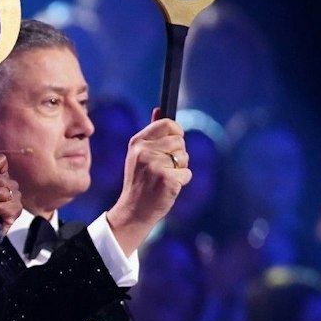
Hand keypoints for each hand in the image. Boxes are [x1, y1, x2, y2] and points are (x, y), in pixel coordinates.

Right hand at [105, 109, 190, 255]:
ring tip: (164, 178)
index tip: (173, 144)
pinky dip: (182, 182)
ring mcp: (155, 165)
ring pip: (184, 157)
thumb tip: (159, 109)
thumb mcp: (139, 154)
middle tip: (164, 168)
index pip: (167, 124)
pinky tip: (168, 188)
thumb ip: (151, 133)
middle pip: (180, 141)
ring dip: (180, 168)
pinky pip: (187, 173)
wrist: (133, 211)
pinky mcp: (166, 179)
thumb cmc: (140, 182)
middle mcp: (144, 151)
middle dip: (178, 154)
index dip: (176, 133)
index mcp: (137, 142)